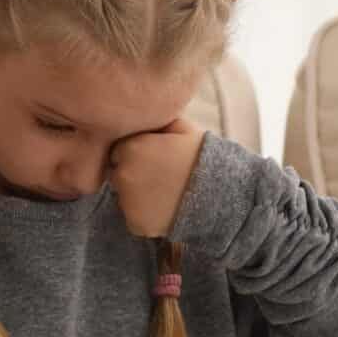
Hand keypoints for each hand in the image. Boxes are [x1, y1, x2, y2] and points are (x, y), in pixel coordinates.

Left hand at [111, 118, 203, 237]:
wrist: (219, 194)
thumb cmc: (201, 157)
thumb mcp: (181, 128)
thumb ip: (156, 121)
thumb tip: (144, 112)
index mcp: (130, 147)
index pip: (118, 151)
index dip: (136, 155)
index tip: (154, 159)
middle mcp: (122, 174)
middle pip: (117, 175)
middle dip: (133, 175)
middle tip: (161, 178)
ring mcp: (127, 201)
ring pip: (125, 198)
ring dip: (138, 197)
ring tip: (166, 194)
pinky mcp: (136, 223)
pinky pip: (135, 219)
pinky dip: (146, 217)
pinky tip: (166, 209)